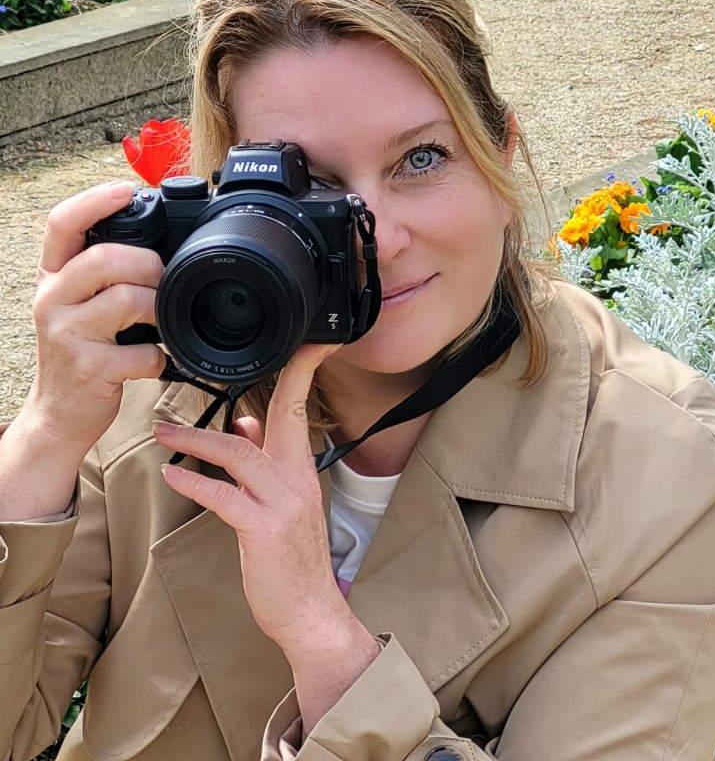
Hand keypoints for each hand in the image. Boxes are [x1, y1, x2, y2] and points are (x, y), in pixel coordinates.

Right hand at [26, 180, 165, 448]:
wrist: (59, 412)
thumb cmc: (81, 348)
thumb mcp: (77, 302)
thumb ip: (103, 270)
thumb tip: (158, 241)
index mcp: (53, 276)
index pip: (62, 224)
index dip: (95, 200)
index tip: (127, 190)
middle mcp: (53, 299)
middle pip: (104, 259)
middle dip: (147, 264)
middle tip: (162, 278)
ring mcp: (67, 335)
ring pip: (126, 300)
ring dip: (158, 308)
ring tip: (160, 320)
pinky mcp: (89, 369)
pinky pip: (142, 351)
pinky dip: (159, 356)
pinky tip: (152, 359)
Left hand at [154, 344, 350, 654]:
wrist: (310, 611)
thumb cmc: (294, 558)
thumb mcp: (287, 503)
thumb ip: (267, 461)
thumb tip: (247, 424)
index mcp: (302, 468)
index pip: (300, 408)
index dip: (301, 371)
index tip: (304, 344)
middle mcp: (296, 479)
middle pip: (279, 417)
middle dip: (255, 386)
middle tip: (219, 367)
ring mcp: (283, 504)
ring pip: (241, 454)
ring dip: (197, 440)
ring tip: (163, 433)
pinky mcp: (263, 531)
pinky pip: (225, 498)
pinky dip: (196, 484)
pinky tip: (173, 476)